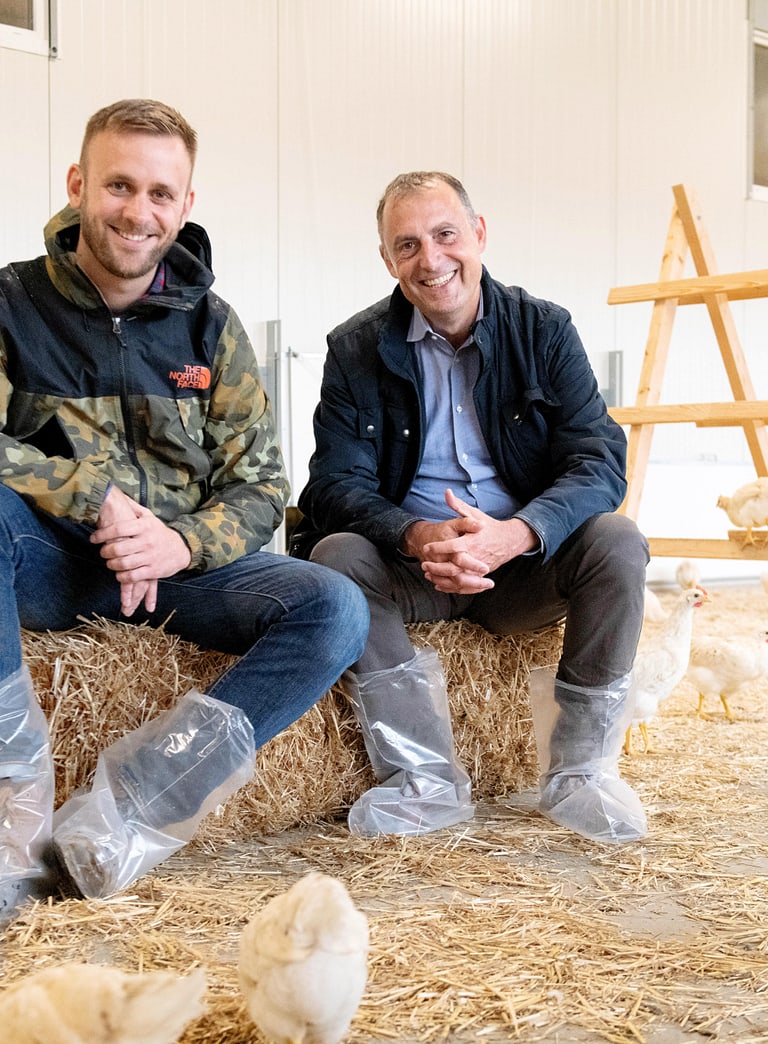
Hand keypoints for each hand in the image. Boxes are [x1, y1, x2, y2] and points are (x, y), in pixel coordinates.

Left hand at [92, 486, 191, 616]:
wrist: (180, 549)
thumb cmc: (159, 532)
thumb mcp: (149, 517)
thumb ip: (132, 507)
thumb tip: (114, 494)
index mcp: (144, 526)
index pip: (118, 529)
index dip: (102, 534)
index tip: (94, 538)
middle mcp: (147, 541)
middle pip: (118, 548)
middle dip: (105, 552)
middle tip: (103, 552)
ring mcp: (150, 557)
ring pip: (123, 564)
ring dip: (111, 564)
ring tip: (110, 562)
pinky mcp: (153, 571)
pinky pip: (132, 576)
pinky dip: (121, 577)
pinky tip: (119, 573)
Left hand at [413, 488, 537, 594]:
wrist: (509, 541)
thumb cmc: (489, 527)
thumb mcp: (474, 514)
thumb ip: (458, 506)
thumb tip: (447, 493)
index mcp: (473, 541)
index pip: (454, 547)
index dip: (438, 548)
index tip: (426, 547)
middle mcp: (476, 557)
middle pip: (454, 568)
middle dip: (436, 567)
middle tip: (423, 563)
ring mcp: (478, 569)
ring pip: (457, 580)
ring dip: (440, 579)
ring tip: (427, 573)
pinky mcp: (480, 577)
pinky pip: (464, 587)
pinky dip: (450, 587)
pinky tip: (438, 584)